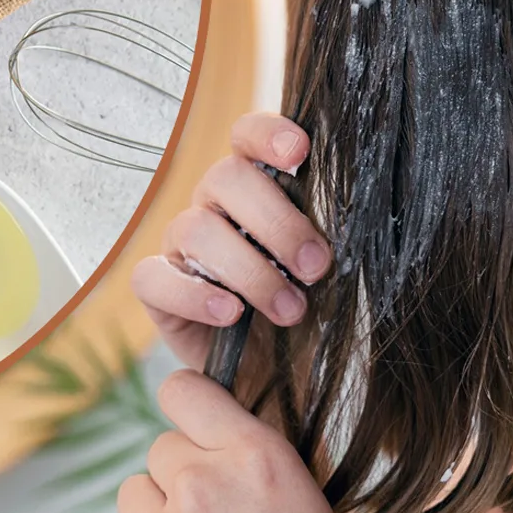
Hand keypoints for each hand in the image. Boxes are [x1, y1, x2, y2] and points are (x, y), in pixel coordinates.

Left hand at [88, 370, 368, 512]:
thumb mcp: (301, 491)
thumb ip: (248, 449)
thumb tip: (202, 424)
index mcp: (256, 456)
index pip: (184, 390)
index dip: (187, 406)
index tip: (194, 425)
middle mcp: (204, 486)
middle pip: (161, 449)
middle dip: (184, 477)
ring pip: (133, 491)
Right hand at [131, 112, 331, 369]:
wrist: (292, 378)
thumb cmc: (319, 312)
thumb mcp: (338, 271)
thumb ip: (333, 234)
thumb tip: (359, 208)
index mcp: (260, 185)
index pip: (247, 136)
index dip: (268, 134)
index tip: (300, 152)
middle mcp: (215, 205)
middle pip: (224, 178)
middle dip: (277, 223)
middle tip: (317, 268)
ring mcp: (182, 245)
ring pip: (195, 228)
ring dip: (249, 270)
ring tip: (291, 310)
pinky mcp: (158, 290)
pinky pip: (153, 277)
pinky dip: (193, 295)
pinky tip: (231, 314)